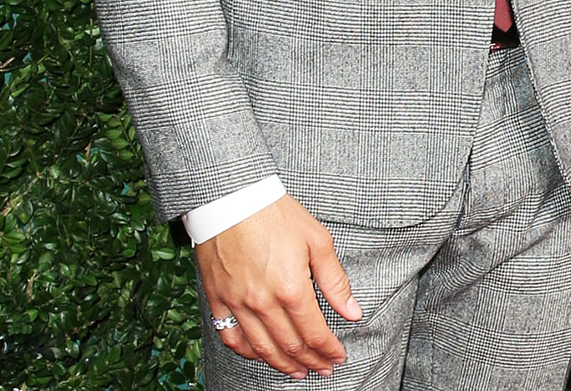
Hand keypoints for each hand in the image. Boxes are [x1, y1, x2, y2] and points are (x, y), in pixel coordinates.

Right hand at [196, 194, 361, 377]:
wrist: (232, 198)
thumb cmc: (276, 213)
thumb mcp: (317, 240)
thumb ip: (335, 280)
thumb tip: (353, 312)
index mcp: (291, 288)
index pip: (314, 333)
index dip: (328, 349)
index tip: (338, 356)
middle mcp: (263, 303)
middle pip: (290, 345)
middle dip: (310, 361)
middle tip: (323, 368)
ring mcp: (237, 304)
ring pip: (262, 348)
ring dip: (282, 364)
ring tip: (297, 371)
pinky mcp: (217, 300)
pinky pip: (231, 338)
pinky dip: (248, 353)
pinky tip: (260, 355)